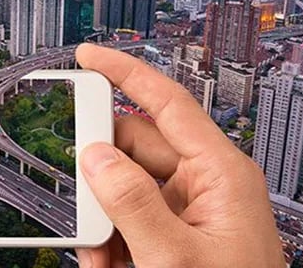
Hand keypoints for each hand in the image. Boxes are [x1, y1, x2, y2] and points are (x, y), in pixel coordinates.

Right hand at [74, 44, 282, 266]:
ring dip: (103, 219)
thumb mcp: (175, 256)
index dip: (126, 73)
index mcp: (221, 173)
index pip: (167, 103)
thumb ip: (131, 202)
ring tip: (100, 255)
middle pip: (135, 150)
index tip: (89, 56)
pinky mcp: (175, 237)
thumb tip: (97, 158)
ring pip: (125, 189)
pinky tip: (108, 263)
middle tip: (81, 194)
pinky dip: (111, 241)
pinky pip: (130, 220)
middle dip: (102, 174)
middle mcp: (206, 185)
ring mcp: (190, 212)